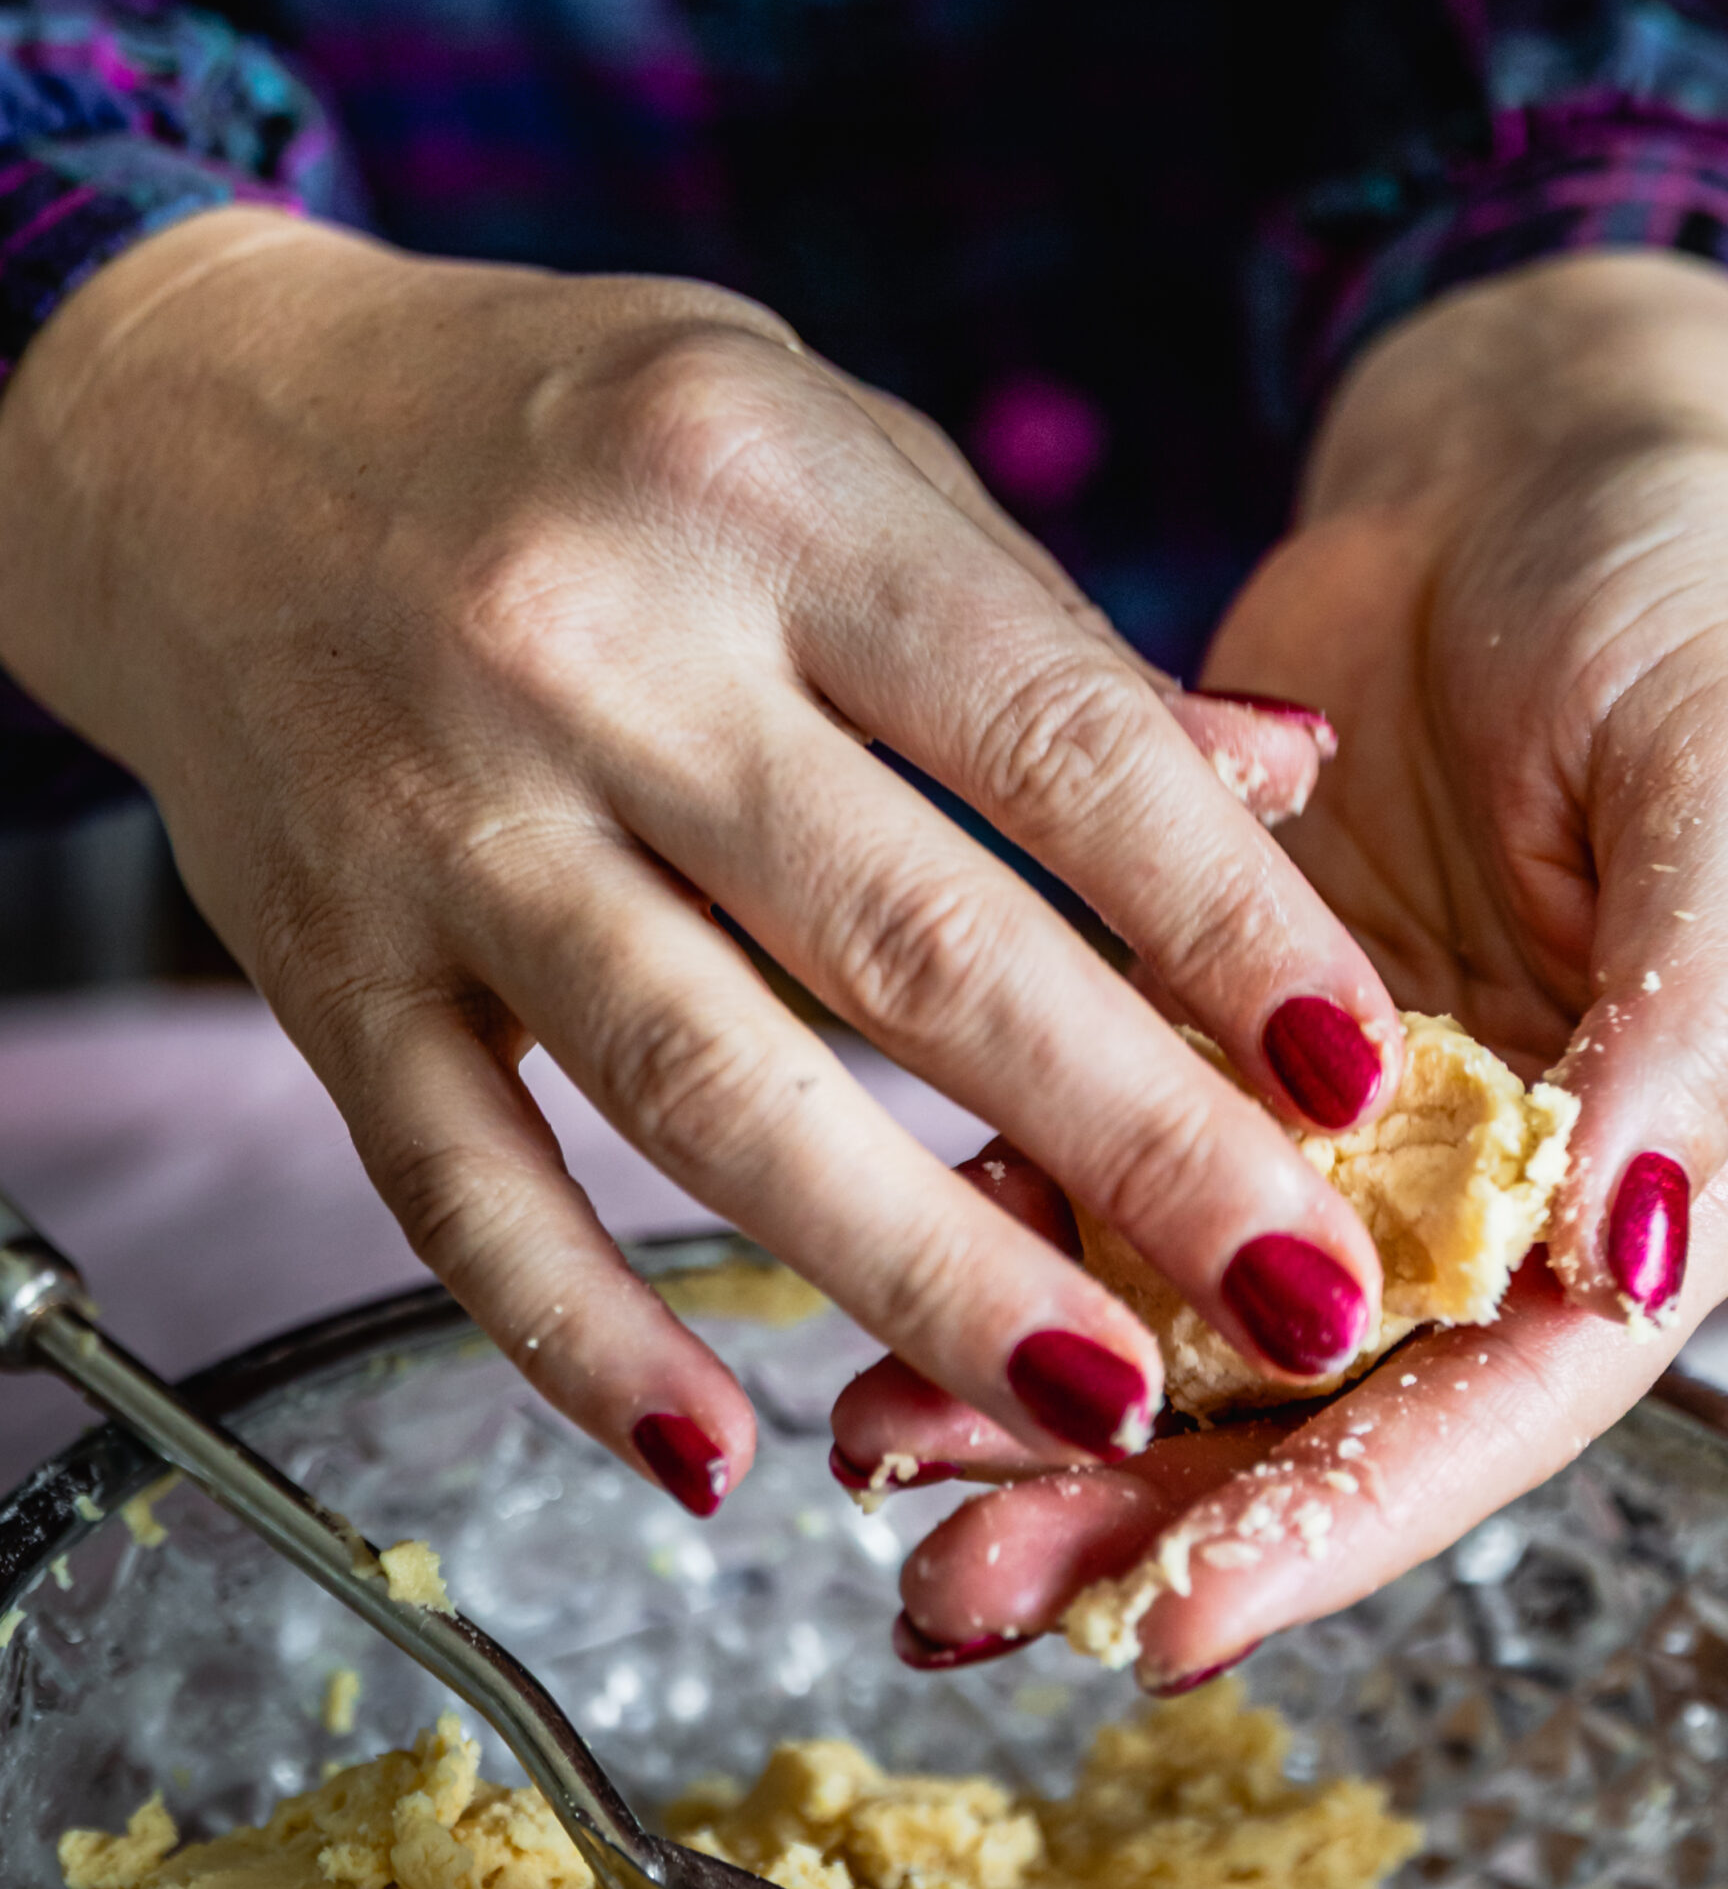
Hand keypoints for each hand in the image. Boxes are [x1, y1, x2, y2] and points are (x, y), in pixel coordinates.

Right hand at [0, 208, 1407, 1506]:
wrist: (208, 432)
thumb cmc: (571, 432)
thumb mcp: (829, 446)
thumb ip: (1044, 632)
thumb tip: (1286, 778)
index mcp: (765, 496)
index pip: (1052, 739)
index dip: (1225, 925)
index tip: (1358, 1075)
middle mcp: (599, 657)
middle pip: (903, 944)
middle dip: (1130, 1143)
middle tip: (1300, 1299)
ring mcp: (447, 825)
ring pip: (704, 1090)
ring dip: (916, 1272)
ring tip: (1097, 1404)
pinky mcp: (328, 966)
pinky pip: (456, 1184)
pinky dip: (580, 1334)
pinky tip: (715, 1456)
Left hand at [838, 252, 1727, 1683]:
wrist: (1531, 469)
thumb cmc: (1686, 606)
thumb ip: (1703, 1019)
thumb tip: (1624, 1250)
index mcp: (1659, 1169)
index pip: (1498, 1397)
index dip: (1338, 1518)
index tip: (1172, 1621)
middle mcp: (1490, 1186)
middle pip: (1314, 1402)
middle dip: (1142, 1512)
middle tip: (957, 1598)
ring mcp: (1338, 1126)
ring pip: (1179, 1314)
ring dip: (1036, 1404)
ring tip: (880, 1480)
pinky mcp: (1211, 1039)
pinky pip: (1095, 1172)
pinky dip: (995, 1245)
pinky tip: (879, 1319)